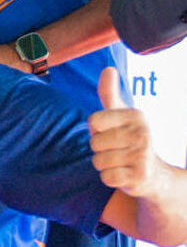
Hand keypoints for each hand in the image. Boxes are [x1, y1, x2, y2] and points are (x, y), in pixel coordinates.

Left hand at [89, 66, 159, 197]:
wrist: (153, 173)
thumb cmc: (129, 141)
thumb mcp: (121, 116)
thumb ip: (110, 95)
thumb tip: (108, 68)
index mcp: (136, 116)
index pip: (94, 121)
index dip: (96, 130)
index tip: (111, 133)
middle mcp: (142, 133)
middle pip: (94, 142)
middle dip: (99, 149)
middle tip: (116, 150)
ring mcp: (142, 155)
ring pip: (98, 161)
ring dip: (104, 164)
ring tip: (120, 162)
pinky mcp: (139, 176)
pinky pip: (106, 177)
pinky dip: (109, 178)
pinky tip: (123, 174)